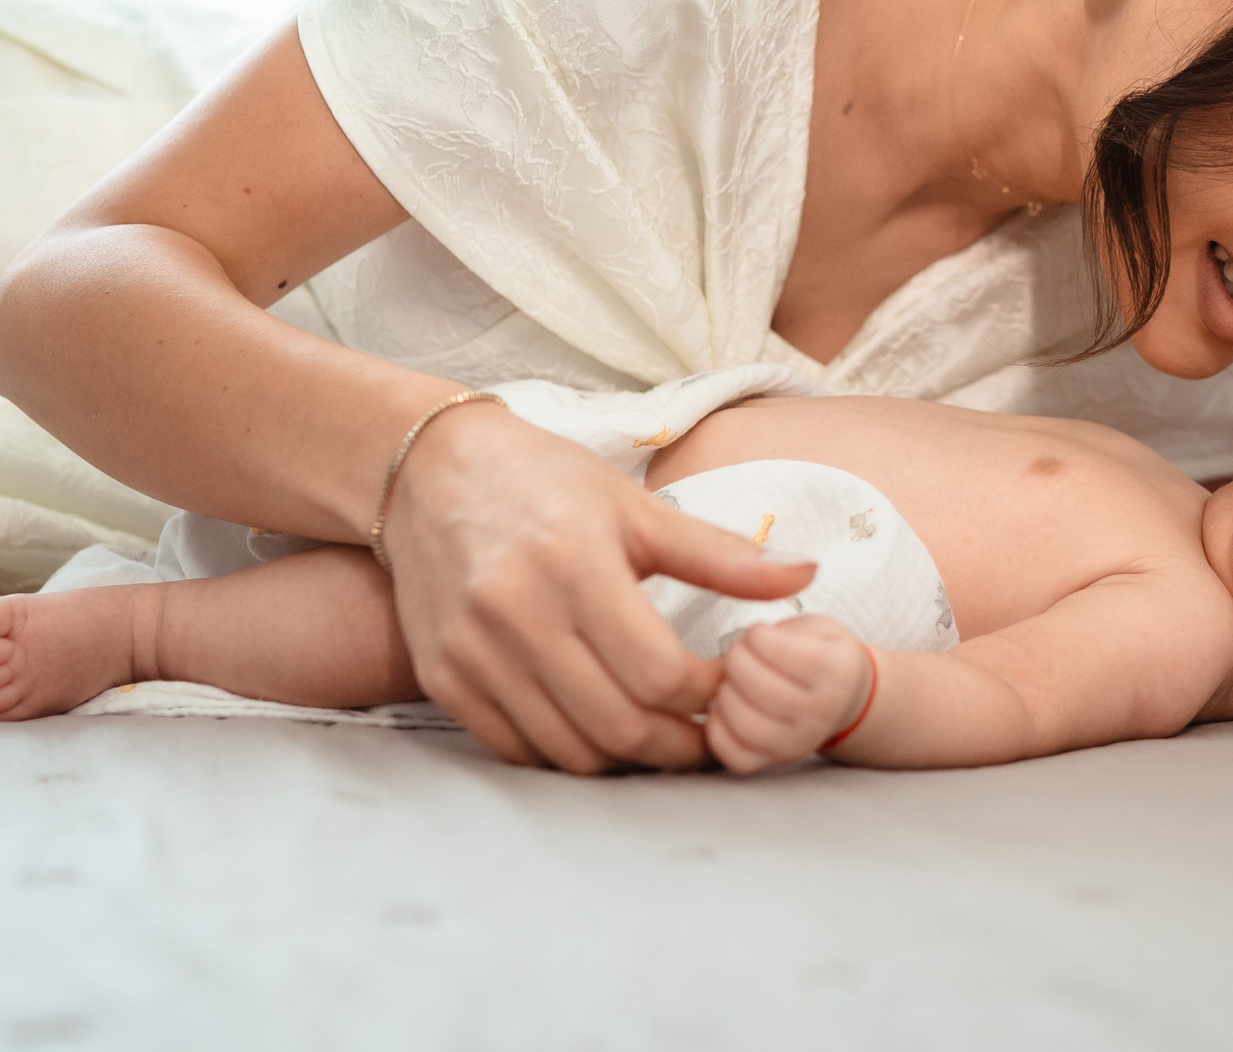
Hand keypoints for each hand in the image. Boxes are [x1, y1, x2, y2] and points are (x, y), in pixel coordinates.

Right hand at [381, 402, 815, 773]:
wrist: (426, 473)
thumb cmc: (542, 481)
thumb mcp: (635, 506)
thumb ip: (720, 553)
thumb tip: (805, 574)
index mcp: (575, 566)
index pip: (660, 674)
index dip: (708, 696)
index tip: (729, 685)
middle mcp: (517, 615)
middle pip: (620, 726)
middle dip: (680, 745)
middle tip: (711, 736)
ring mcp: (473, 653)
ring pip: (570, 750)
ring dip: (627, 760)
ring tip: (661, 738)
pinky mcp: (443, 677)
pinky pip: (517, 749)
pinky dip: (566, 753)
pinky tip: (596, 729)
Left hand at [704, 615, 872, 774]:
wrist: (846, 699)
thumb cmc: (824, 660)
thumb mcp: (820, 628)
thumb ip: (786, 631)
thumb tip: (746, 643)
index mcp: (836, 673)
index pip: (787, 655)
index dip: (759, 638)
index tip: (756, 633)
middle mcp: (821, 712)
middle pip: (763, 689)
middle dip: (737, 662)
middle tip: (737, 653)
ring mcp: (799, 741)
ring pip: (748, 725)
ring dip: (726, 696)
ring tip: (729, 681)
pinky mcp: (776, 759)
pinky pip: (738, 758)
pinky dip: (718, 732)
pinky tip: (722, 709)